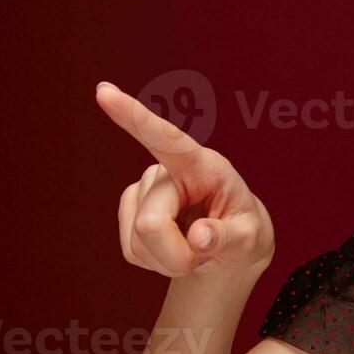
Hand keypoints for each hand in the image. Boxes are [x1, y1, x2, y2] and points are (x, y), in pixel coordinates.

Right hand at [96, 81, 274, 277]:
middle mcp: (166, 171)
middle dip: (176, 255)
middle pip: (151, 225)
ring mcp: (143, 189)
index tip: (104, 92)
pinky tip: (174, 247)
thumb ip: (229, 238)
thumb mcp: (250, 240)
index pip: (166, 139)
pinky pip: (132, 251)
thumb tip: (199, 237)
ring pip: (139, 243)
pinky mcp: (129, 210)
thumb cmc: (244, 233)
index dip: (133, 117)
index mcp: (201, 165)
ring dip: (169, 259)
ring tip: (193, 246)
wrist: (228, 248)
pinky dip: (156, 261)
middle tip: (204, 254)